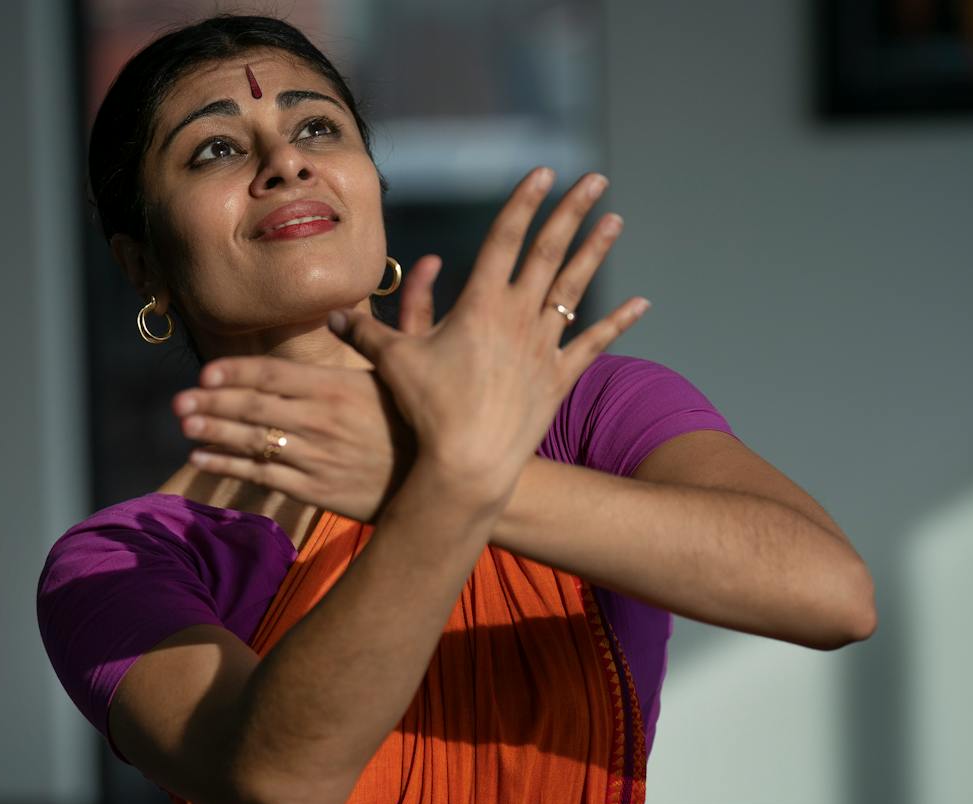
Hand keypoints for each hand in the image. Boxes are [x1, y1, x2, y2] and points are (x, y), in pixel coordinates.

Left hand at [170, 257, 445, 522]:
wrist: (451, 479)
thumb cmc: (432, 416)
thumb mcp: (423, 361)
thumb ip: (414, 311)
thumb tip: (427, 262)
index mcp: (338, 385)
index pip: (274, 374)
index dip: (235, 373)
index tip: (205, 372)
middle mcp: (321, 420)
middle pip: (254, 407)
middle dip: (211, 404)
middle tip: (176, 402)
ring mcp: (317, 457)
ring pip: (253, 442)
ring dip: (213, 433)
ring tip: (184, 424)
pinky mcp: (319, 489)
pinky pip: (264, 475)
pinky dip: (230, 466)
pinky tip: (203, 458)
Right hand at [328, 167, 650, 506]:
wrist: (467, 462)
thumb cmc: (427, 411)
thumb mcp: (393, 363)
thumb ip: (367, 334)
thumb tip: (330, 318)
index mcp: (481, 304)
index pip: (505, 238)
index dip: (523, 202)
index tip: (542, 172)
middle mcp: (519, 316)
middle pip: (549, 251)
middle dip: (571, 211)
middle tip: (594, 179)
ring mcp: (543, 346)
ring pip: (574, 288)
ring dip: (595, 251)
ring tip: (615, 219)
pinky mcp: (559, 379)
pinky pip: (594, 343)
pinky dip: (617, 322)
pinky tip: (642, 302)